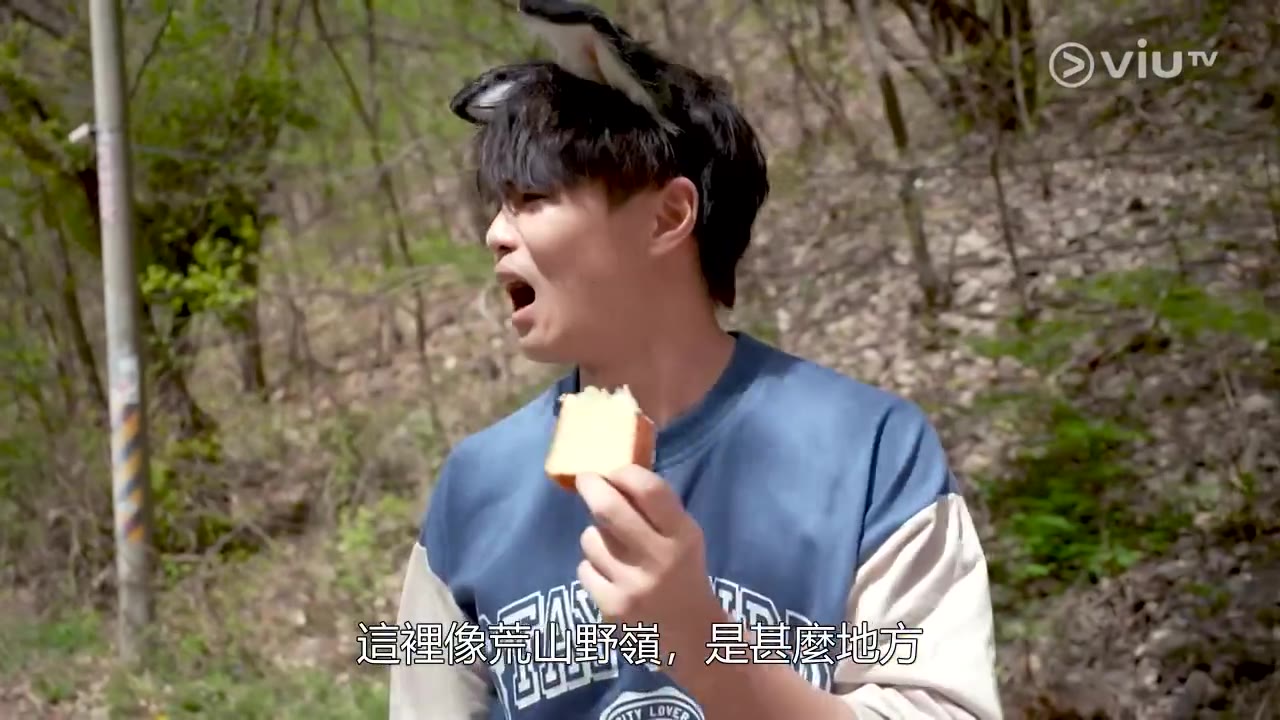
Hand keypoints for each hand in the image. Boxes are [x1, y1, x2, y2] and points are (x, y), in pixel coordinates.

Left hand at [575, 465, 725, 659]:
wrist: (692, 636)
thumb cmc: (683, 573)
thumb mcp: (684, 537)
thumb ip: (655, 510)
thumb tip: (612, 474)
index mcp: (683, 536)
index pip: (649, 490)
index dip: (624, 473)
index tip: (613, 470)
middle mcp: (659, 559)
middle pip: (609, 509)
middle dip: (591, 486)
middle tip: (586, 480)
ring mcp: (632, 586)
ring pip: (591, 539)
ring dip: (596, 536)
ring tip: (613, 549)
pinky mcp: (612, 608)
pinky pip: (585, 569)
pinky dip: (594, 567)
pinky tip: (611, 577)